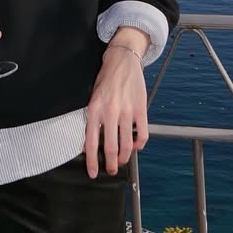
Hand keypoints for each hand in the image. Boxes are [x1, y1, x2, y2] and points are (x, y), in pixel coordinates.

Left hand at [85, 39, 148, 178]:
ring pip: (127, 144)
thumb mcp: (92, 97)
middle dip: (111, 164)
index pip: (91, 142)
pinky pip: (142, 134)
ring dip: (125, 156)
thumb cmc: (106, 79)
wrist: (122, 59)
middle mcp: (110, 111)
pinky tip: (136, 146)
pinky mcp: (141, 109)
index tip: (92, 172)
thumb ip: (92, 119)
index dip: (92, 161)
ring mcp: (127, 111)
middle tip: (111, 170)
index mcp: (95, 109)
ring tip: (122, 160)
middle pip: (111, 147)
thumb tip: (90, 143)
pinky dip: (140, 144)